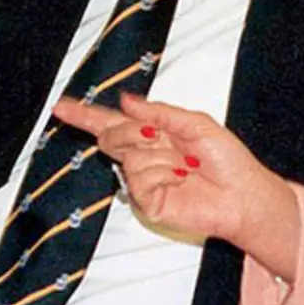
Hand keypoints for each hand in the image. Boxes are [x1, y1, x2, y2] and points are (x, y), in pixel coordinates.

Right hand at [51, 93, 300, 278]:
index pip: (112, 122)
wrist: (243, 194)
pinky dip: (162, 173)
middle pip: (112, 135)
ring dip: (158, 154)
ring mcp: (143, 181)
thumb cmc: (226, 159)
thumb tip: (125, 102)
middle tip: (158, 136)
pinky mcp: (147, 202)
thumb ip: (159, 112)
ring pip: (128, 156)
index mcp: (153, 134)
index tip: (61, 107)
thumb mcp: (195, 123)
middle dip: (131, 130)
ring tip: (184, 165)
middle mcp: (143, 156)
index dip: (85, 115)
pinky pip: (139, 177)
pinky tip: (180, 179)